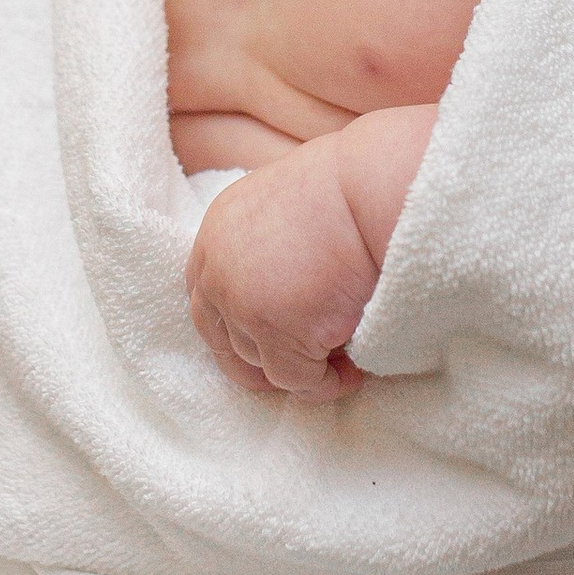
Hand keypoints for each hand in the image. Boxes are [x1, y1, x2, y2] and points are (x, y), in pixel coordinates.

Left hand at [187, 137, 383, 400]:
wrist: (370, 192)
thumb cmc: (347, 189)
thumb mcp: (284, 207)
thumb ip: (265, 246)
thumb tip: (284, 287)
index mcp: (217, 236)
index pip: (204, 297)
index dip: (231, 326)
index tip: (261, 341)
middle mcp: (219, 274)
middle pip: (221, 341)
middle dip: (254, 366)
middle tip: (297, 372)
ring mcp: (244, 307)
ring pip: (260, 364)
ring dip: (298, 372)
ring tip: (340, 365)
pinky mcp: (279, 334)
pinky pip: (296, 379)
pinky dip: (323, 384)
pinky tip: (351, 374)